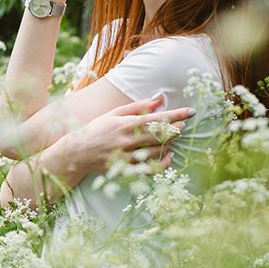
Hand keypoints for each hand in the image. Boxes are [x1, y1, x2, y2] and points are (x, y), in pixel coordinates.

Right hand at [62, 94, 192, 174]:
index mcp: (125, 124)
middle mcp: (128, 140)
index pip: (157, 118)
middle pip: (160, 134)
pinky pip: (151, 168)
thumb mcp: (114, 113)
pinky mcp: (126, 169)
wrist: (78, 152)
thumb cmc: (97, 129)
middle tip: (183, 124)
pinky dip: (163, 162)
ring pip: (157, 150)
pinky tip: (168, 155)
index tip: (190, 111)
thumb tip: (158, 98)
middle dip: (176, 128)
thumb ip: (137, 106)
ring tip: (173, 137)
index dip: (176, 114)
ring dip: (170, 143)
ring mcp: (127, 156)